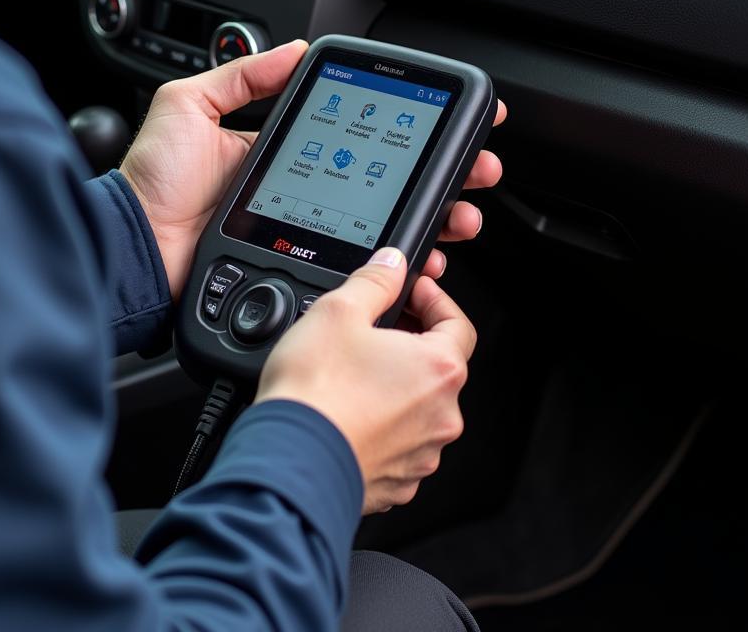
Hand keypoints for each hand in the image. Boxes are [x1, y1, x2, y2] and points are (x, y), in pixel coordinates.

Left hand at [120, 42, 506, 298]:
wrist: (138, 247)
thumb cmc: (155, 182)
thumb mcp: (190, 105)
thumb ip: (241, 75)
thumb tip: (293, 50)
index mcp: (283, 150)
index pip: (357, 136)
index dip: (403, 130)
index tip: (444, 118)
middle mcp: (306, 190)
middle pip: (388, 182)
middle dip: (441, 174)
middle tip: (475, 169)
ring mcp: (310, 231)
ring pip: (388, 226)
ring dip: (435, 218)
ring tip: (462, 213)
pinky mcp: (307, 266)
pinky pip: (364, 265)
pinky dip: (402, 261)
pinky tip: (425, 254)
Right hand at [256, 248, 475, 513]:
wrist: (289, 462)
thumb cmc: (315, 393)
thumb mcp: (338, 310)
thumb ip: (375, 280)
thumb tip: (392, 264)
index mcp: (439, 369)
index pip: (458, 323)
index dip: (434, 300)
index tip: (412, 293)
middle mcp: (442, 415)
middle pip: (437, 366)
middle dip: (408, 344)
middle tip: (373, 331)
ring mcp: (421, 454)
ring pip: (417, 408)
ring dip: (393, 387)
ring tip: (351, 375)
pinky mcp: (397, 482)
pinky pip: (397, 444)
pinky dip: (378, 427)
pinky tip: (346, 413)